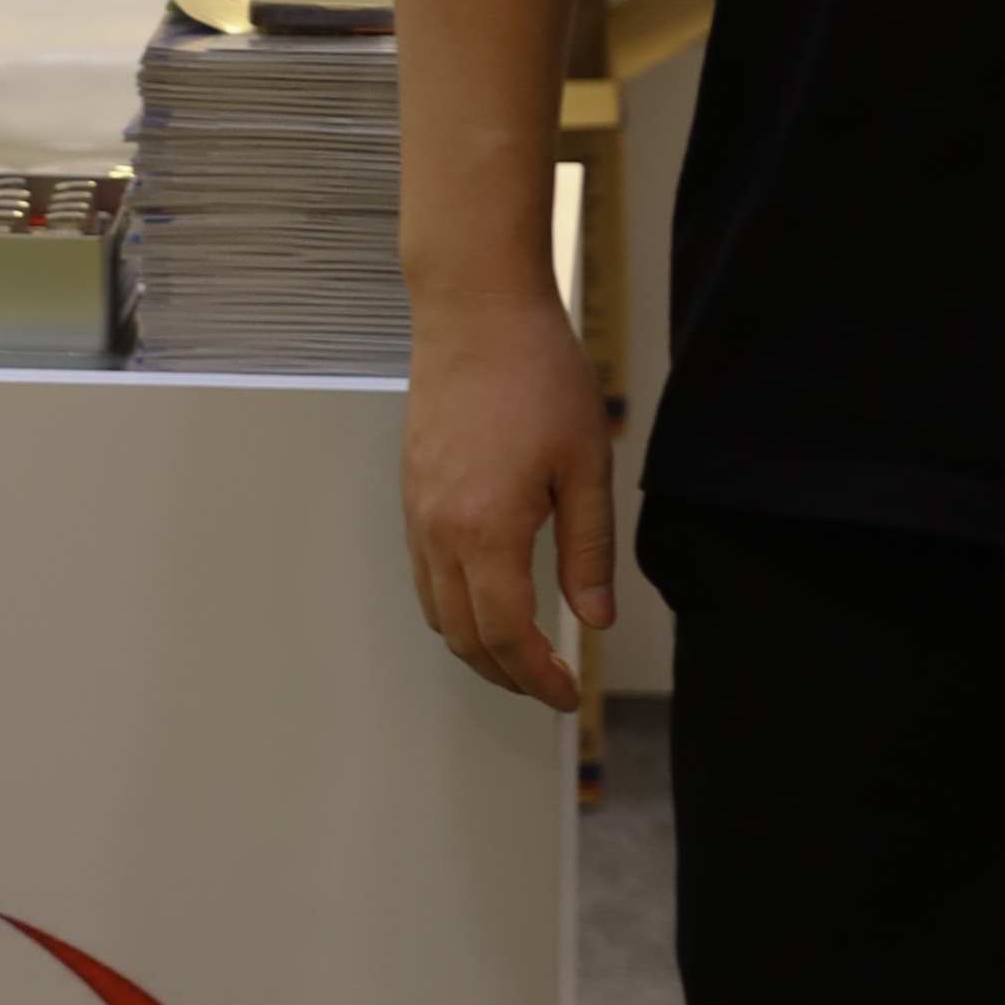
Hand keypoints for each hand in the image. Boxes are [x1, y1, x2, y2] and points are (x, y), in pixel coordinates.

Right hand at [401, 288, 613, 713]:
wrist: (476, 310)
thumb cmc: (535, 374)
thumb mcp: (585, 466)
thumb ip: (588, 551)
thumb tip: (593, 619)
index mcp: (486, 531)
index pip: (505, 636)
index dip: (537, 678)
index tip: (567, 694)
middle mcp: (440, 531)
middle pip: (462, 636)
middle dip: (506, 674)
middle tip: (549, 685)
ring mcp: (418, 512)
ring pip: (435, 610)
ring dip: (475, 645)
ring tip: (521, 652)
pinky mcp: (411, 491)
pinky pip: (423, 574)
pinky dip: (452, 606)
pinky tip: (486, 597)